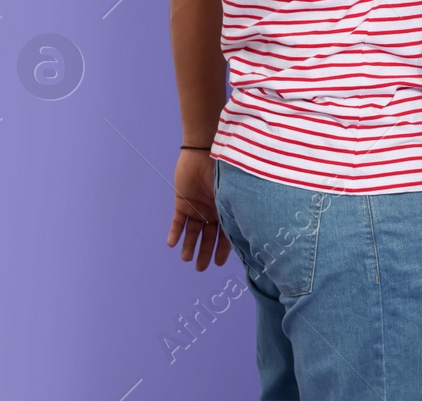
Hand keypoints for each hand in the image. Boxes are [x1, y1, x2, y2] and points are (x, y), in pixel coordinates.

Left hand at [166, 149, 231, 270]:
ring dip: (189, 246)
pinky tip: (172, 244)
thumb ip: (236, 211)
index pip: (226, 234)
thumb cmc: (224, 169)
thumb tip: (249, 232)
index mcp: (226, 209)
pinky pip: (178, 222)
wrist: (204, 151)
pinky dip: (175, 232)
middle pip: (208, 236)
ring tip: (187, 259)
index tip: (220, 264)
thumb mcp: (232, 192)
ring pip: (193, 232)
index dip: (224, 249)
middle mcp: (212, 211)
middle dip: (205, 252)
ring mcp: (197, 207)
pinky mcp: (182, 202)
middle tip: (201, 268)